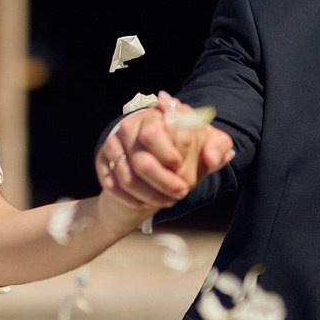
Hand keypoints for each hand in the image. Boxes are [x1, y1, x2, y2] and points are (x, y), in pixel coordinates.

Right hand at [95, 93, 233, 211]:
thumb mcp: (206, 141)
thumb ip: (217, 146)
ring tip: (167, 201)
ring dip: (149, 195)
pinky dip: (131, 199)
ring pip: (127, 178)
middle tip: (181, 193)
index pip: (153, 135)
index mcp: (153, 116)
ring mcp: (113, 145)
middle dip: (163, 182)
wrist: (153, 148)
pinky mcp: (103, 161)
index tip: (182, 171)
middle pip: (141, 161)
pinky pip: (113, 186)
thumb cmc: (184, 144)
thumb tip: (216, 159)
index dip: (169, 156)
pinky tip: (146, 204)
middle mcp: (129, 127)